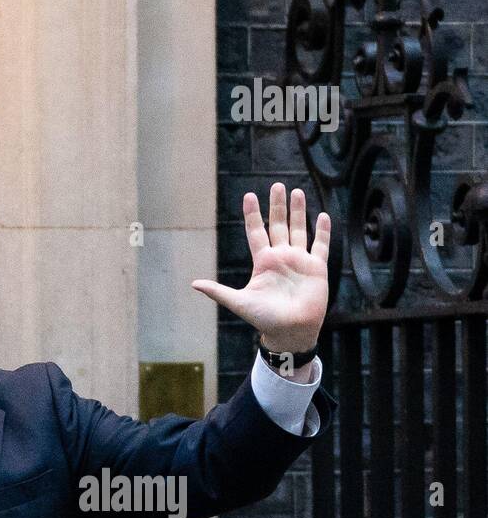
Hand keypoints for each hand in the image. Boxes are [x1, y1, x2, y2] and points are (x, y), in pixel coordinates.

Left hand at [191, 183, 329, 353]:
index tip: (249, 195)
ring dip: (298, 212)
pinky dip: (322, 232)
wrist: (290, 331)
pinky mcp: (317, 268)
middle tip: (277, 185)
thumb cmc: (264, 318)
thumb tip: (194, 284)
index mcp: (263, 262)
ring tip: (296, 192)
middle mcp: (281, 257)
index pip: (256, 232)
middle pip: (278, 225)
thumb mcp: (239, 302)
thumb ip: (218, 291)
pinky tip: (323, 215)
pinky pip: (320, 246)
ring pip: (299, 230)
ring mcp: (299, 261)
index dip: (253, 214)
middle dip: (278, 206)